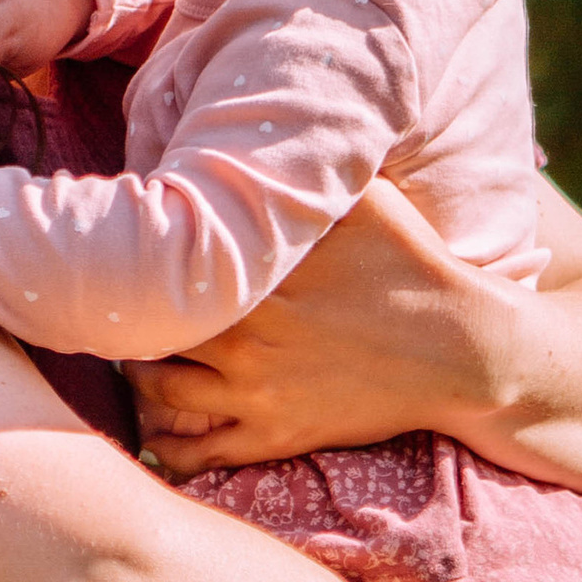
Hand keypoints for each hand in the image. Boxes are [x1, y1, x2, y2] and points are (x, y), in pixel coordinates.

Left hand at [126, 181, 524, 479]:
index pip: (173, 269)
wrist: (461, 350)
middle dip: (132, 315)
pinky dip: (169, 448)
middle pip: (152, 330)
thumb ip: (312, 177)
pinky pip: (200, 456)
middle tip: (120, 303)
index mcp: (259, 281)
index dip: (144, 261)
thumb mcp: (368, 200)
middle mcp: (246, 342)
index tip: (130, 249)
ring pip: (160, 391)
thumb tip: (272, 125)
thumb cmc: (414, 266)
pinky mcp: (276, 437)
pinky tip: (156, 434)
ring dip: (139, 374)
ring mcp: (256, 395)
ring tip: (138, 355)